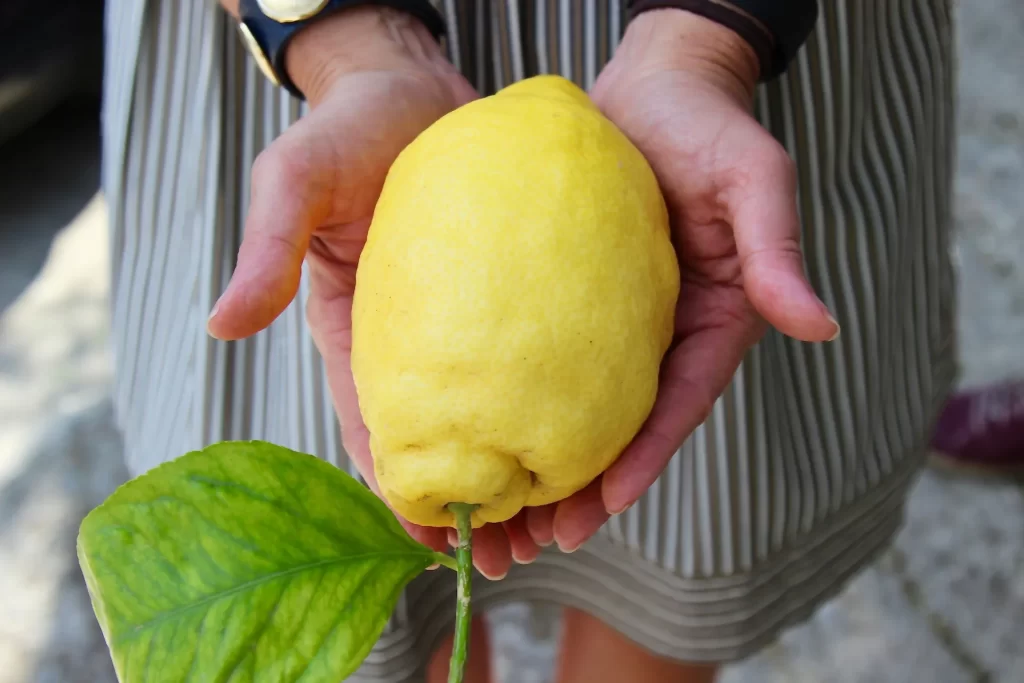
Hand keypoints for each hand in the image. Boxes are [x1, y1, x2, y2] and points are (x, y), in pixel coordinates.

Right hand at [205, 8, 527, 577]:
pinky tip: (602, 433)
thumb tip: (220, 325)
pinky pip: (547, 353)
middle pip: (453, 436)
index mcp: (364, 331)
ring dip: (532, 471)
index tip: (433, 541)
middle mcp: (425, 336)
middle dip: (478, 502)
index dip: (403, 487)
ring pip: (506, 410)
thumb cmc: (351, 128)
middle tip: (515, 554)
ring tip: (566, 521)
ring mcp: (477, 318)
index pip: (379, 426)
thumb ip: (267, 246)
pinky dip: (567, 400)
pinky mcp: (523, 290)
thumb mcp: (296, 180)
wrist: (416, 81)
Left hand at [531, 10, 839, 550]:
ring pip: (573, 408)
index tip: (599, 507)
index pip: (676, 405)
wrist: (652, 86)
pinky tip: (472, 430)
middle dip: (582, 490)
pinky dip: (511, 401)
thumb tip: (819, 325)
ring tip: (497, 520)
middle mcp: (656, 334)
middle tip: (535, 542)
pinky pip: (537, 358)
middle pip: (619, 427)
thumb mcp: (754, 178)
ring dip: (540, 466)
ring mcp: (609, 321)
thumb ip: (777, 249)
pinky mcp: (564, 299)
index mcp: (708, 321)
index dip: (641, 460)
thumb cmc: (707, 125)